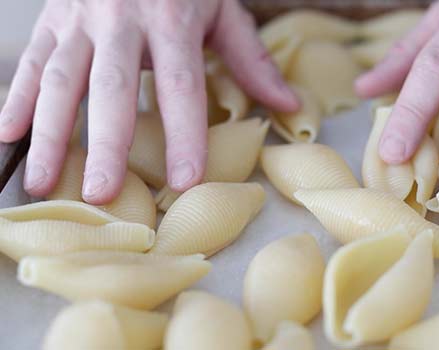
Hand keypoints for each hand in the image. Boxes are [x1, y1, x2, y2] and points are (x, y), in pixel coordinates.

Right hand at [0, 0, 298, 203]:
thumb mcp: (224, 10)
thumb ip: (251, 59)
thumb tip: (288, 105)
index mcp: (173, 21)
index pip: (181, 88)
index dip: (184, 136)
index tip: (184, 181)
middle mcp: (122, 20)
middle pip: (113, 90)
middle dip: (106, 145)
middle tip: (102, 194)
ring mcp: (81, 17)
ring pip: (61, 80)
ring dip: (50, 134)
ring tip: (44, 183)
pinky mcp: (54, 17)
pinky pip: (33, 62)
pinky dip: (18, 99)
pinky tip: (8, 136)